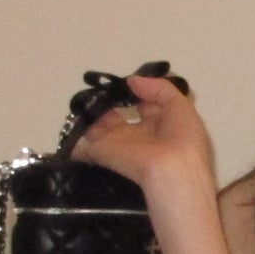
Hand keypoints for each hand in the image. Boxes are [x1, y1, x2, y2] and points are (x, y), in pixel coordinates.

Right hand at [69, 72, 213, 200]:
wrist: (170, 173)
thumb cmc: (181, 137)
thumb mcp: (180, 105)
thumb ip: (158, 89)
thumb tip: (132, 81)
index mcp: (161, 124)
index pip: (145, 106)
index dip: (135, 93)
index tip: (123, 82)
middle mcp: (139, 134)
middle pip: (119, 117)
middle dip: (108, 103)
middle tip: (97, 90)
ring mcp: (119, 144)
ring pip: (100, 127)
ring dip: (90, 114)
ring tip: (82, 100)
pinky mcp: (102, 153)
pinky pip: (84, 147)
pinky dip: (74, 141)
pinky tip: (72, 122)